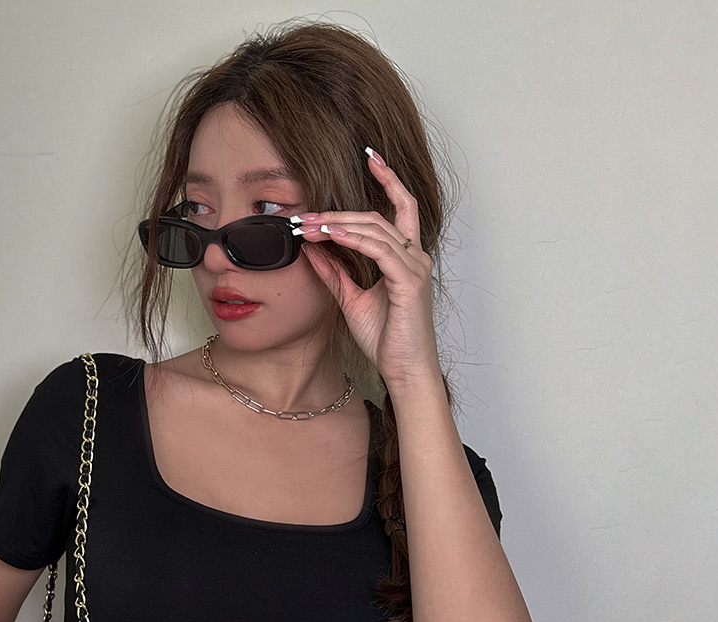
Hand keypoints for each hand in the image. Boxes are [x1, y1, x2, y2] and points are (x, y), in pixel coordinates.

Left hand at [294, 148, 443, 385]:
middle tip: (303, 215)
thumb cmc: (385, 339)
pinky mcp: (409, 283)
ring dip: (338, 225)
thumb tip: (312, 247)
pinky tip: (332, 236)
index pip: (400, 208)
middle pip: (377, 217)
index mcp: (405, 258)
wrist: (404, 370)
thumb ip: (334, 272)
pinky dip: (355, 240)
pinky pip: (380, 250)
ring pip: (376, 229)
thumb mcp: (351, 300)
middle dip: (337, 213)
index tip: (371, 156)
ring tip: (307, 226)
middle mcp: (414, 258)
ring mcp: (415, 269)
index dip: (389, 179)